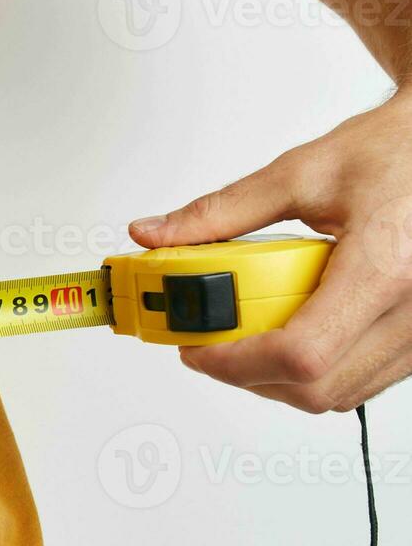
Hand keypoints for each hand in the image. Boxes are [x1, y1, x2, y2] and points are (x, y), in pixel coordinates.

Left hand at [129, 93, 411, 413]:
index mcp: (385, 265)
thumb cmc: (396, 152)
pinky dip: (317, 370)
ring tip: (246, 335)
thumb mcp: (301, 173)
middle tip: (209, 344)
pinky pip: (363, 379)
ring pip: (340, 394)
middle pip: (316, 388)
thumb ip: (222, 211)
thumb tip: (158, 234)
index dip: (236, 362)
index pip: (301, 352)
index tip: (197, 347)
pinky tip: (291, 330)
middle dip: (248, 375)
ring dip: (280, 379)